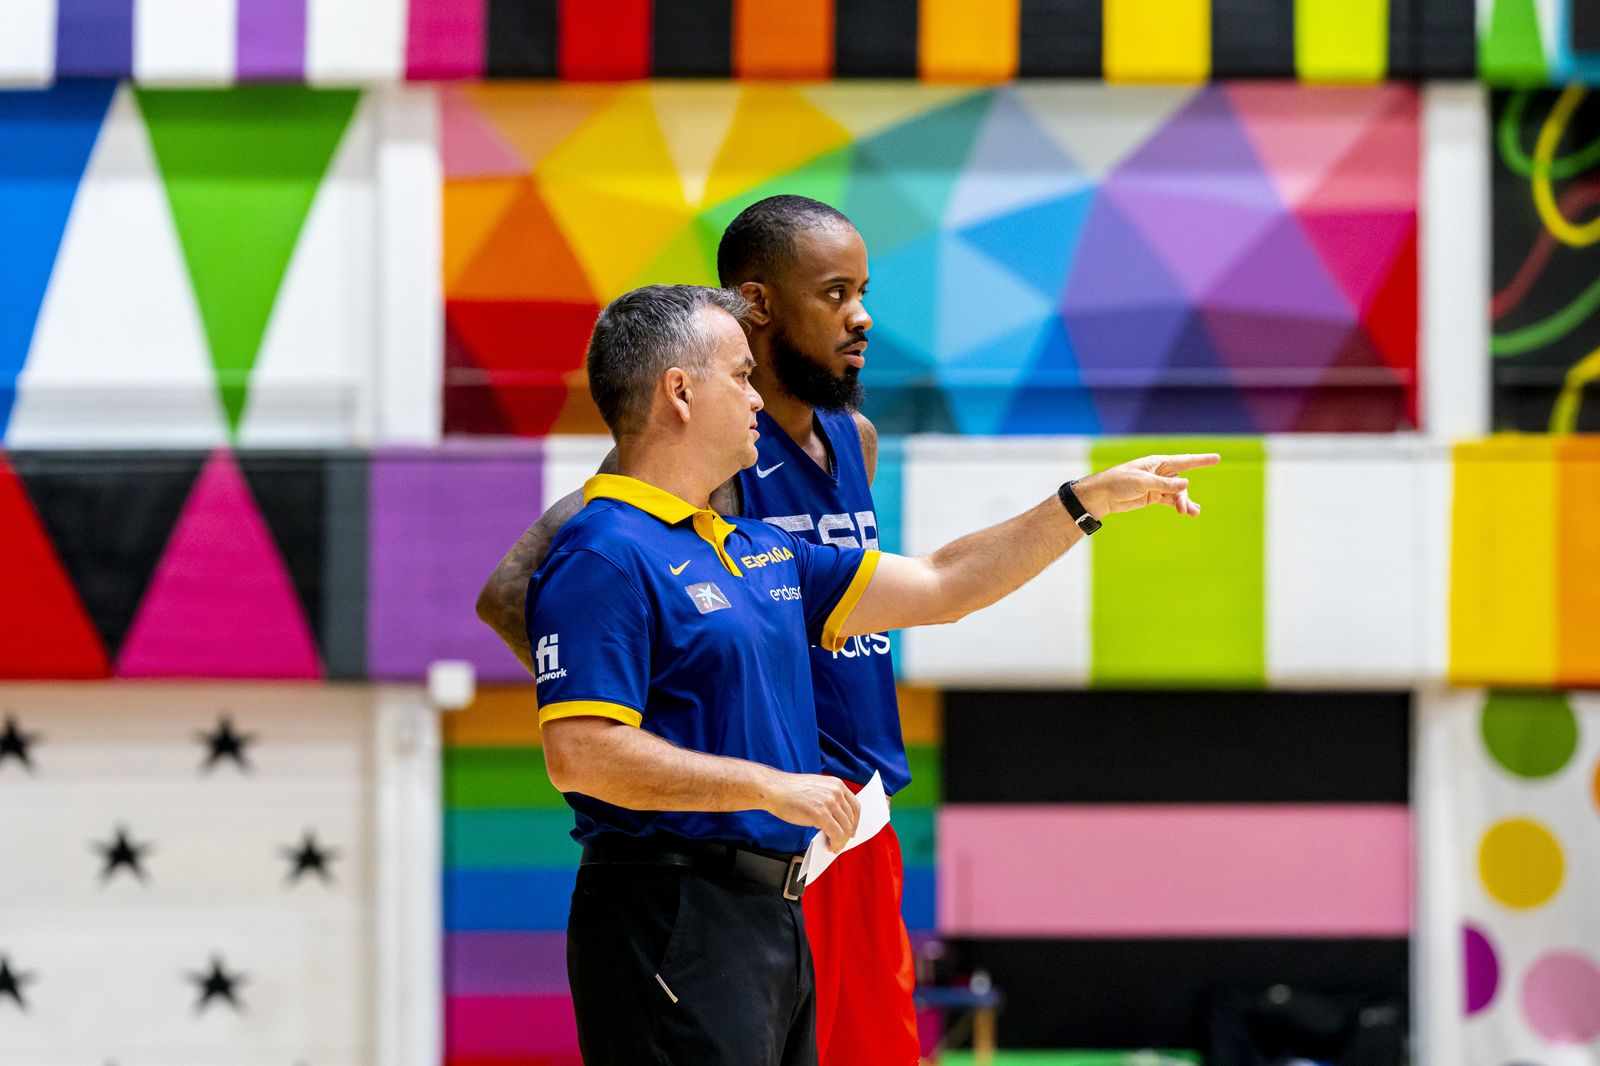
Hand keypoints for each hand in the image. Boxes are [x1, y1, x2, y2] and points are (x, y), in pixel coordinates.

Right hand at [765, 773, 860, 852]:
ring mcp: (830, 803)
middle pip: (851, 819)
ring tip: (834, 847)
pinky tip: (829, 846)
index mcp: (836, 784)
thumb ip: (829, 799)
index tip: (852, 831)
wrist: (774, 789)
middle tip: (841, 843)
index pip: (855, 806)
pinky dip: (835, 844)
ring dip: (841, 842)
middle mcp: (836, 792)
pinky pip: (836, 834)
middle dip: (847, 834)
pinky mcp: (821, 815)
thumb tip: (836, 819)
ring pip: (845, 829)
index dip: (855, 822)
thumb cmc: (790, 790)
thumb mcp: (816, 788)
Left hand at [1074, 453, 1220, 518]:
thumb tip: (1186, 483)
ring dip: (1184, 503)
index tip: (1217, 458)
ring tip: (1190, 513)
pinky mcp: (1154, 497)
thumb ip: (1164, 484)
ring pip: (1178, 494)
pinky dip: (1178, 506)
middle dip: (1184, 496)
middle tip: (1185, 509)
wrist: (1102, 496)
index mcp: (1158, 463)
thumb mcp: (1142, 482)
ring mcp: (1158, 485)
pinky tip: (1187, 512)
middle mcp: (1161, 473)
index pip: (1185, 461)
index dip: (1201, 460)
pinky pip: (1171, 501)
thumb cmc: (1119, 482)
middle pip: (1181, 483)